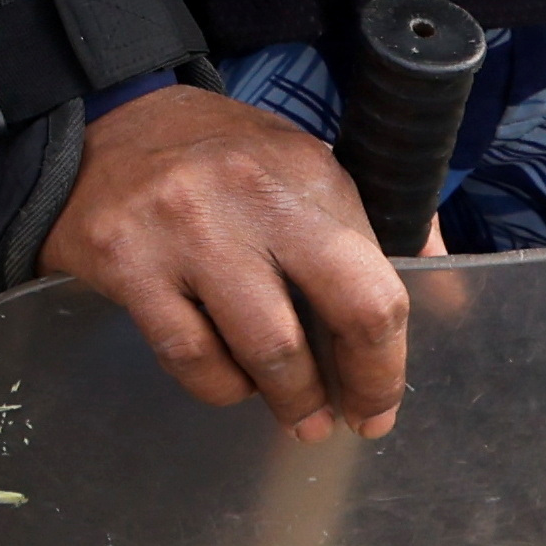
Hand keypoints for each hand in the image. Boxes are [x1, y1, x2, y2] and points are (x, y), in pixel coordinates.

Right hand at [34, 78, 413, 439]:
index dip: (389, 361)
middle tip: (349, 421)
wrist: (101, 124)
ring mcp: (188, 229)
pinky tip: (229, 382)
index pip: (378, 284)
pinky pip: (191, 357)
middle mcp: (253, 194)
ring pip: (267, 350)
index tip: (381, 400)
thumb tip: (444, 286)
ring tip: (294, 415)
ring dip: (289, 400)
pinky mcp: (128, 261)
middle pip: (346, 311)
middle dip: (359, 387)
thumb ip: (364, 225)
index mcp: (308, 172)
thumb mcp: (298, 167)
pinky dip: (220, 387)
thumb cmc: (215, 158)